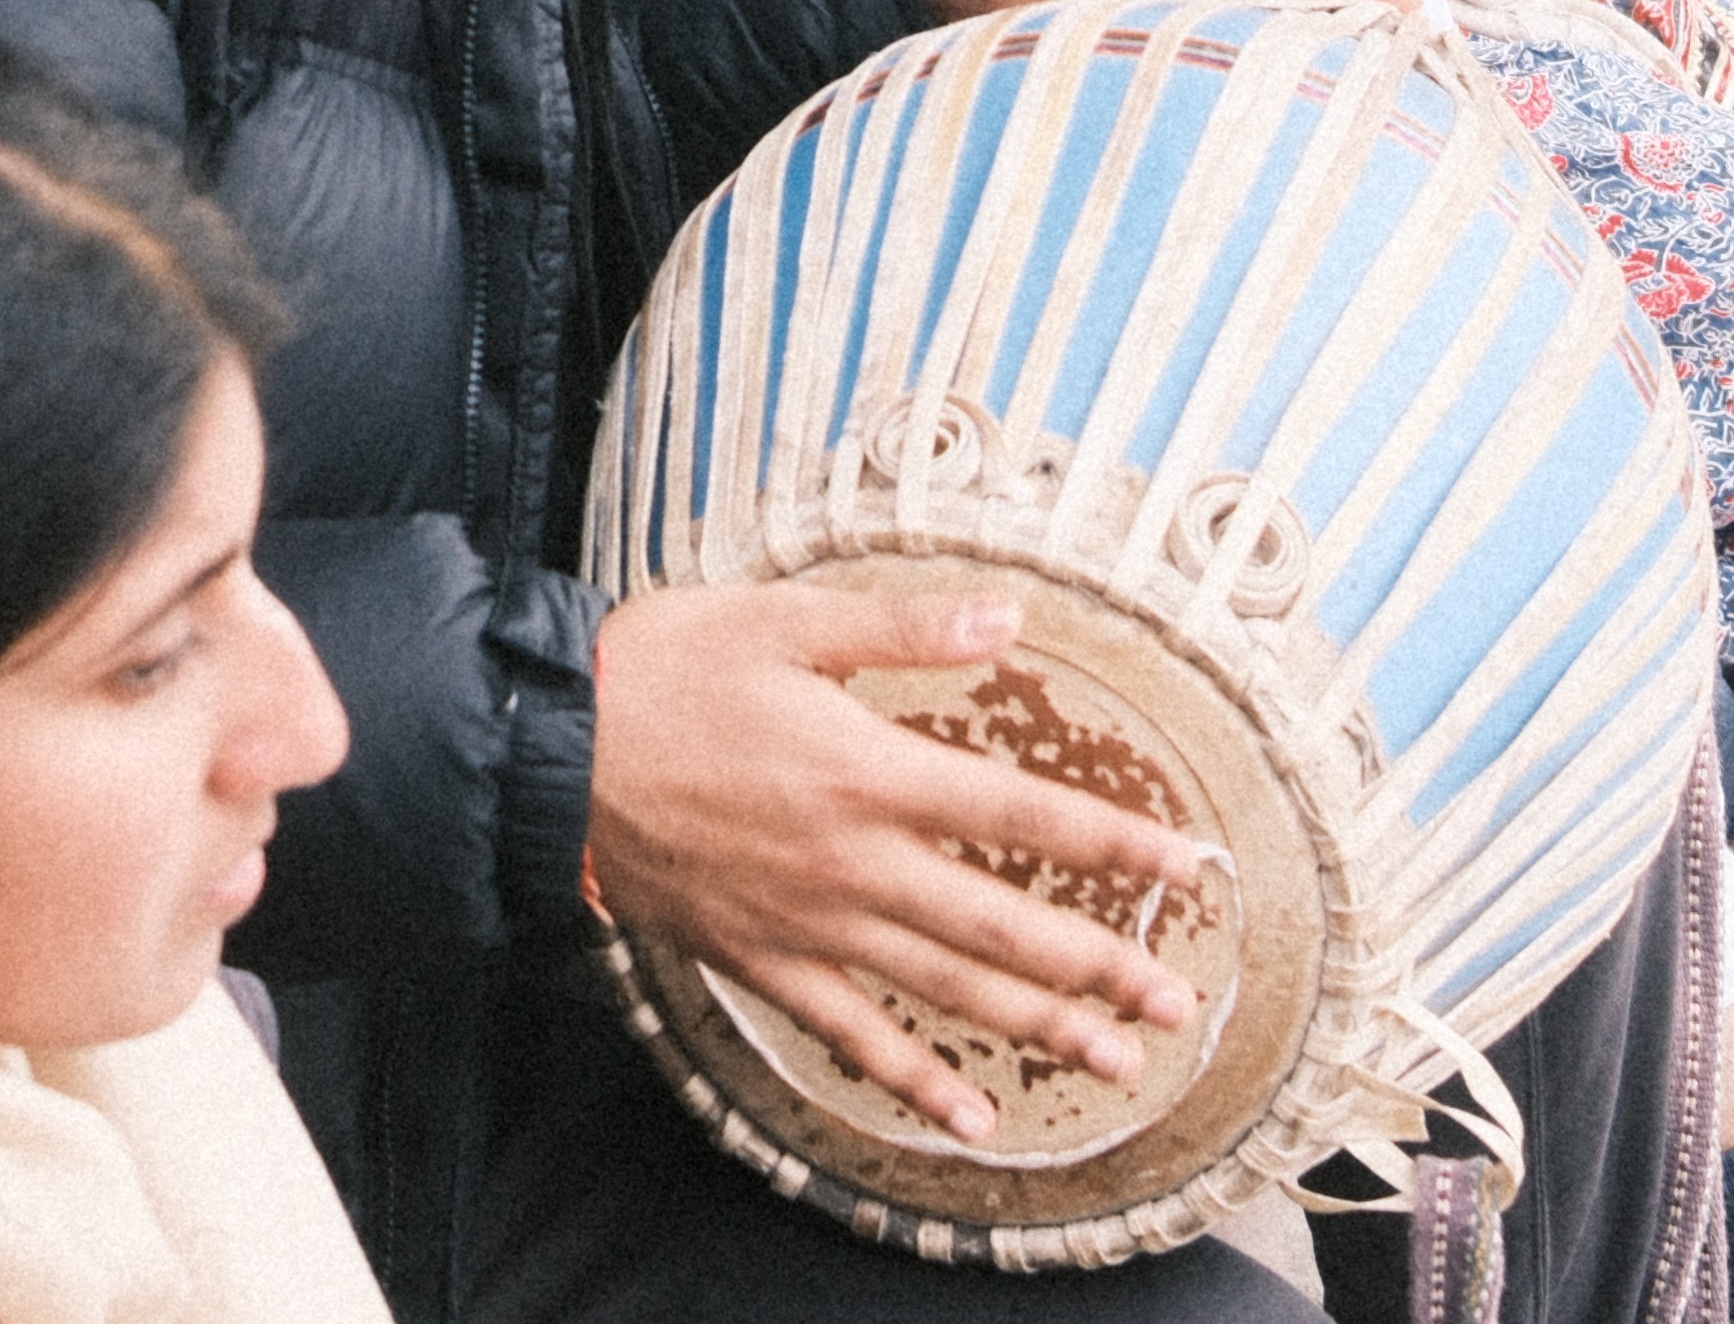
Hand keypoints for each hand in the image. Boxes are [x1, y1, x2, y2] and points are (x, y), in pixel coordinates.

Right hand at [588, 581, 1209, 1141]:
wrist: (552, 750)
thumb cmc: (667, 670)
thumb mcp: (786, 620)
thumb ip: (903, 627)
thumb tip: (1008, 614)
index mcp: (869, 770)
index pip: (1021, 815)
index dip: (1108, 845)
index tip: (1181, 870)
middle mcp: (855, 862)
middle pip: (1002, 926)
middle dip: (1098, 969)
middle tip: (1173, 1004)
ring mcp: (811, 924)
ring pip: (946, 990)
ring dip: (1037, 1029)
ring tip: (1113, 1063)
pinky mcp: (765, 961)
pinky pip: (852, 1036)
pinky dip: (913, 1081)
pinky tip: (967, 1119)